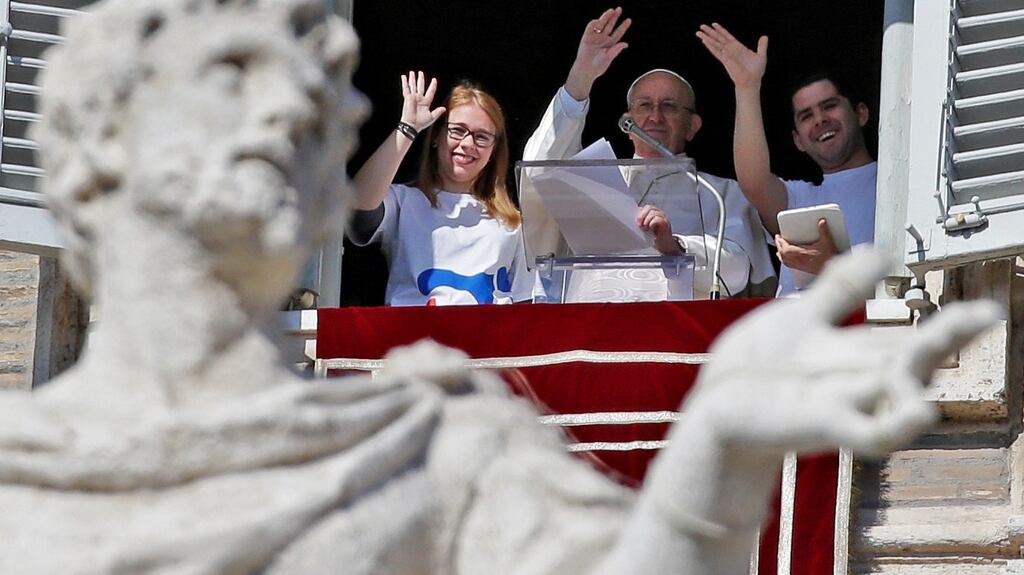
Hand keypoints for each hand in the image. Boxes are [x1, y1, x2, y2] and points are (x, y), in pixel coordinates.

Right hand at [400, 71, 444, 131]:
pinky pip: (406, 88)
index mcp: (426, 103)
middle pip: (421, 86)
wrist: (412, 125)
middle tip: (420, 73)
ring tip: (412, 72)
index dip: (433, 86)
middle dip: (420, 79)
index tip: (434, 80)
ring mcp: (413, 98)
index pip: (430, 92)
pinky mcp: (407, 98)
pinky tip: (404, 77)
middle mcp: (419, 99)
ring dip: (412, 79)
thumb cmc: (421, 123)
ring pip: (413, 86)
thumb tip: (444, 109)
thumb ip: (438, 112)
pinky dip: (404, 82)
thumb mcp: (432, 117)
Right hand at [565, 7, 631, 100]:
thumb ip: (616, 50)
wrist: (586, 70)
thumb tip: (626, 44)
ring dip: (606, 17)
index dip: (623, 26)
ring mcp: (595, 37)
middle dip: (614, 17)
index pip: (618, 33)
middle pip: (610, 25)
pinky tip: (599, 21)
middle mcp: (603, 39)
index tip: (629, 20)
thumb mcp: (609, 58)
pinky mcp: (587, 37)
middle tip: (619, 9)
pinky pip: (591, 28)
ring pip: (601, 24)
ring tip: (611, 11)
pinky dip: (594, 23)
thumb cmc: (597, 67)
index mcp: (610, 44)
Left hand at [636, 205, 681, 254]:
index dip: (638, 213)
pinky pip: (658, 219)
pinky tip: (651, 229)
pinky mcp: (666, 223)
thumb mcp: (644, 228)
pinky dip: (652, 223)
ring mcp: (663, 217)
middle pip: (648, 207)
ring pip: (653, 212)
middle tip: (639, 225)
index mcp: (651, 212)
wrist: (664, 245)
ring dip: (646, 220)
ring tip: (645, 228)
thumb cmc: (653, 237)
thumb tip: (631, 221)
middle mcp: (658, 212)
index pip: (643, 207)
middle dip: (641, 216)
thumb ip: (640, 222)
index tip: (634, 221)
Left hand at [692, 250, 1001, 456]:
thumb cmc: (757, 369)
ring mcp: (843, 400)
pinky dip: (895, 426)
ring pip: (896, 390)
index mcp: (856, 351)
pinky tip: (921, 413)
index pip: (911, 335)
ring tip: (950, 353)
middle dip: (949, 338)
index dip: (951, 323)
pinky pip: (869, 432)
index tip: (988, 309)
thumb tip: (882, 249)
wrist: (715, 411)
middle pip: (912, 356)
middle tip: (988, 314)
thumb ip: (840, 288)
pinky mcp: (822, 422)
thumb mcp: (800, 318)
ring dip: (923, 376)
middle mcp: (858, 377)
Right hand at [696, 23, 766, 89]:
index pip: (727, 36)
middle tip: (701, 26)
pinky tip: (705, 41)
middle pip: (718, 39)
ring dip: (707, 37)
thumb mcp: (761, 55)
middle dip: (710, 32)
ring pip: (715, 44)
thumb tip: (764, 36)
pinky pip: (716, 51)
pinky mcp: (725, 60)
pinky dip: (710, 46)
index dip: (721, 30)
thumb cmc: (756, 71)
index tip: (714, 24)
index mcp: (738, 48)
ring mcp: (727, 55)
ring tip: (698, 32)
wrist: (752, 81)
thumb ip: (762, 45)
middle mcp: (731, 50)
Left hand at [776, 218, 837, 274]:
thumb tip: (822, 222)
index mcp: (801, 253)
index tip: (778, 236)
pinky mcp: (802, 269)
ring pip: (784, 260)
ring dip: (780, 254)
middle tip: (778, 239)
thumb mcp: (827, 242)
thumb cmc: (829, 258)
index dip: (780, 241)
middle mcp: (798, 260)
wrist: (832, 270)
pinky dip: (784, 261)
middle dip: (778, 246)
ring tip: (779, 248)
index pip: (785, 248)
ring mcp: (799, 265)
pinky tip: (786, 259)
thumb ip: (824, 231)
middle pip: (782, 254)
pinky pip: (789, 265)